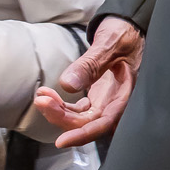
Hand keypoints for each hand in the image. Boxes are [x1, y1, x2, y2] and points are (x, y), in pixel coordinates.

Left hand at [33, 17, 142, 146]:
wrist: (128, 28)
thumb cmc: (124, 34)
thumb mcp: (108, 44)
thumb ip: (89, 65)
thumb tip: (68, 85)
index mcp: (127, 93)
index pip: (106, 122)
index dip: (84, 134)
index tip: (62, 141)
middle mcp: (118, 102)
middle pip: (89, 123)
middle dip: (62, 118)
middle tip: (42, 101)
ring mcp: (107, 101)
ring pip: (81, 119)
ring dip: (58, 112)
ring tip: (41, 95)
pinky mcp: (98, 98)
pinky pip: (78, 110)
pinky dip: (61, 106)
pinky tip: (47, 94)